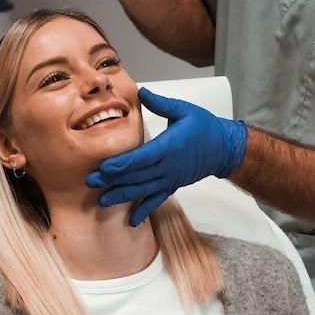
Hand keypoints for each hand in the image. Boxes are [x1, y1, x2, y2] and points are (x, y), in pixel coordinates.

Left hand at [86, 87, 247, 226]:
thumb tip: (141, 92)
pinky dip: (144, 211)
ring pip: (143, 190)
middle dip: (113, 179)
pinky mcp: (173, 185)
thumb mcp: (184, 110)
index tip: (104, 167)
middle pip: (137, 175)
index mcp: (169, 146)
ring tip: (102, 200)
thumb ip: (161, 103)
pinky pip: (157, 200)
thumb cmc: (204, 127)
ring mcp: (170, 178)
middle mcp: (168, 166)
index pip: (141, 158)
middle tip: (91, 181)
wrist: (224, 148)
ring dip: (122, 195)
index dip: (122, 164)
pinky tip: (132, 221)